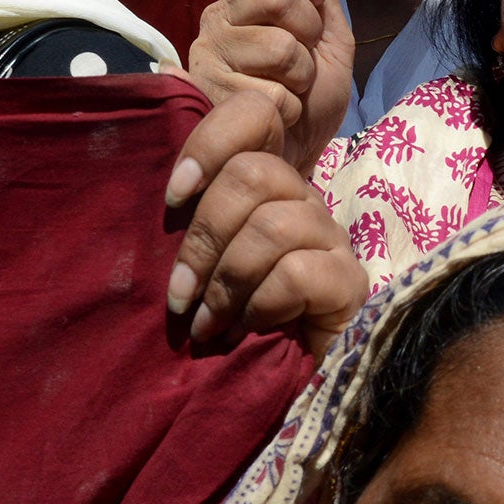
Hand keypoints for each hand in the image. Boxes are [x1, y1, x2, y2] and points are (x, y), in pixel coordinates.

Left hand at [163, 92, 367, 356]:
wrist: (284, 388)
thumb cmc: (227, 320)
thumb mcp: (196, 259)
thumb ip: (182, 209)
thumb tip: (152, 119)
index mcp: (264, 184)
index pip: (253, 114)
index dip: (208, 142)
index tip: (173, 197)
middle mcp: (303, 199)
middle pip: (253, 174)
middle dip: (204, 237)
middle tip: (180, 295)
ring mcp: (331, 239)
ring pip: (273, 223)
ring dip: (227, 280)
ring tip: (208, 323)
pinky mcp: (351, 283)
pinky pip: (297, 270)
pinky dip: (261, 303)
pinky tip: (251, 330)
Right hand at [186, 0, 353, 175]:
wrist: (295, 159)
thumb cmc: (310, 100)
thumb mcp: (329, 40)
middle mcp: (220, 15)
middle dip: (308, 33)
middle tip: (301, 60)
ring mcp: (208, 53)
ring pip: (278, 46)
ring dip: (300, 78)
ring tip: (287, 91)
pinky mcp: (206, 93)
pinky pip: (270, 93)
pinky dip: (287, 110)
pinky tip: (272, 117)